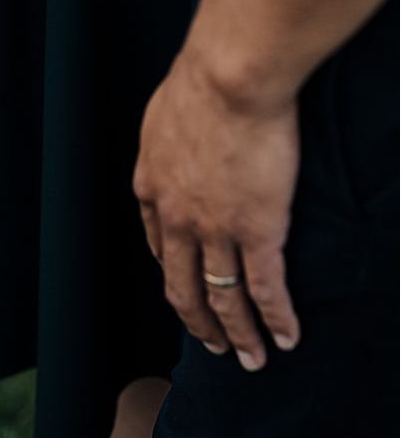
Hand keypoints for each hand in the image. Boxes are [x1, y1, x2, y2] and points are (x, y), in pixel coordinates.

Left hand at [132, 50, 301, 371]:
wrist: (227, 79)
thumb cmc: (200, 83)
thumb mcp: (163, 118)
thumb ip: (169, 143)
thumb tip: (177, 142)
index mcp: (151, 188)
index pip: (159, 246)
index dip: (175, 273)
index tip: (187, 290)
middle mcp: (176, 218)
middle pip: (183, 286)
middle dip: (200, 322)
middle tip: (215, 346)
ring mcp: (215, 229)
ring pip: (223, 297)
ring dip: (238, 334)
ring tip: (252, 358)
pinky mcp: (257, 231)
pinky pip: (265, 289)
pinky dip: (276, 319)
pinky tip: (287, 337)